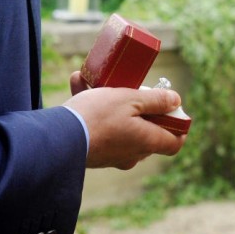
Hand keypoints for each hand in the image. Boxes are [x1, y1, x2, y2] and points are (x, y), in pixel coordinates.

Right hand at [64, 77, 186, 168]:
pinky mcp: (93, 151)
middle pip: (147, 130)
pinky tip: (79, 81)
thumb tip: (176, 101)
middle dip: (141, 106)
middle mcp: (131, 153)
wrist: (56, 140)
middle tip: (134, 89)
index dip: (178, 125)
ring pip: (119, 124)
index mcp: (146, 142)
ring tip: (97, 79)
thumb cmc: (98, 117)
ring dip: (111, 100)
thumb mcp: (130, 99)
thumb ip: (155, 100)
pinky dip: (92, 107)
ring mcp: (112, 154)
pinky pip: (99, 126)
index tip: (171, 107)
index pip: (174, 143)